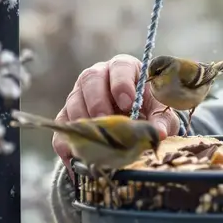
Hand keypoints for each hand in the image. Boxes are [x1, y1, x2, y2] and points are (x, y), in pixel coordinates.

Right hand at [53, 54, 181, 163]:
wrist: (134, 121)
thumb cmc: (149, 108)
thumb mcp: (159, 112)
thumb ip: (160, 120)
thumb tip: (159, 134)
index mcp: (124, 69)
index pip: (120, 67)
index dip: (122, 84)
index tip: (128, 103)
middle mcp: (99, 76)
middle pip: (91, 79)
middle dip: (98, 101)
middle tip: (105, 120)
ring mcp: (81, 93)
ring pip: (74, 100)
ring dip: (82, 120)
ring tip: (93, 139)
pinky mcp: (68, 113)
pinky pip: (62, 124)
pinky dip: (66, 140)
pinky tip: (74, 155)